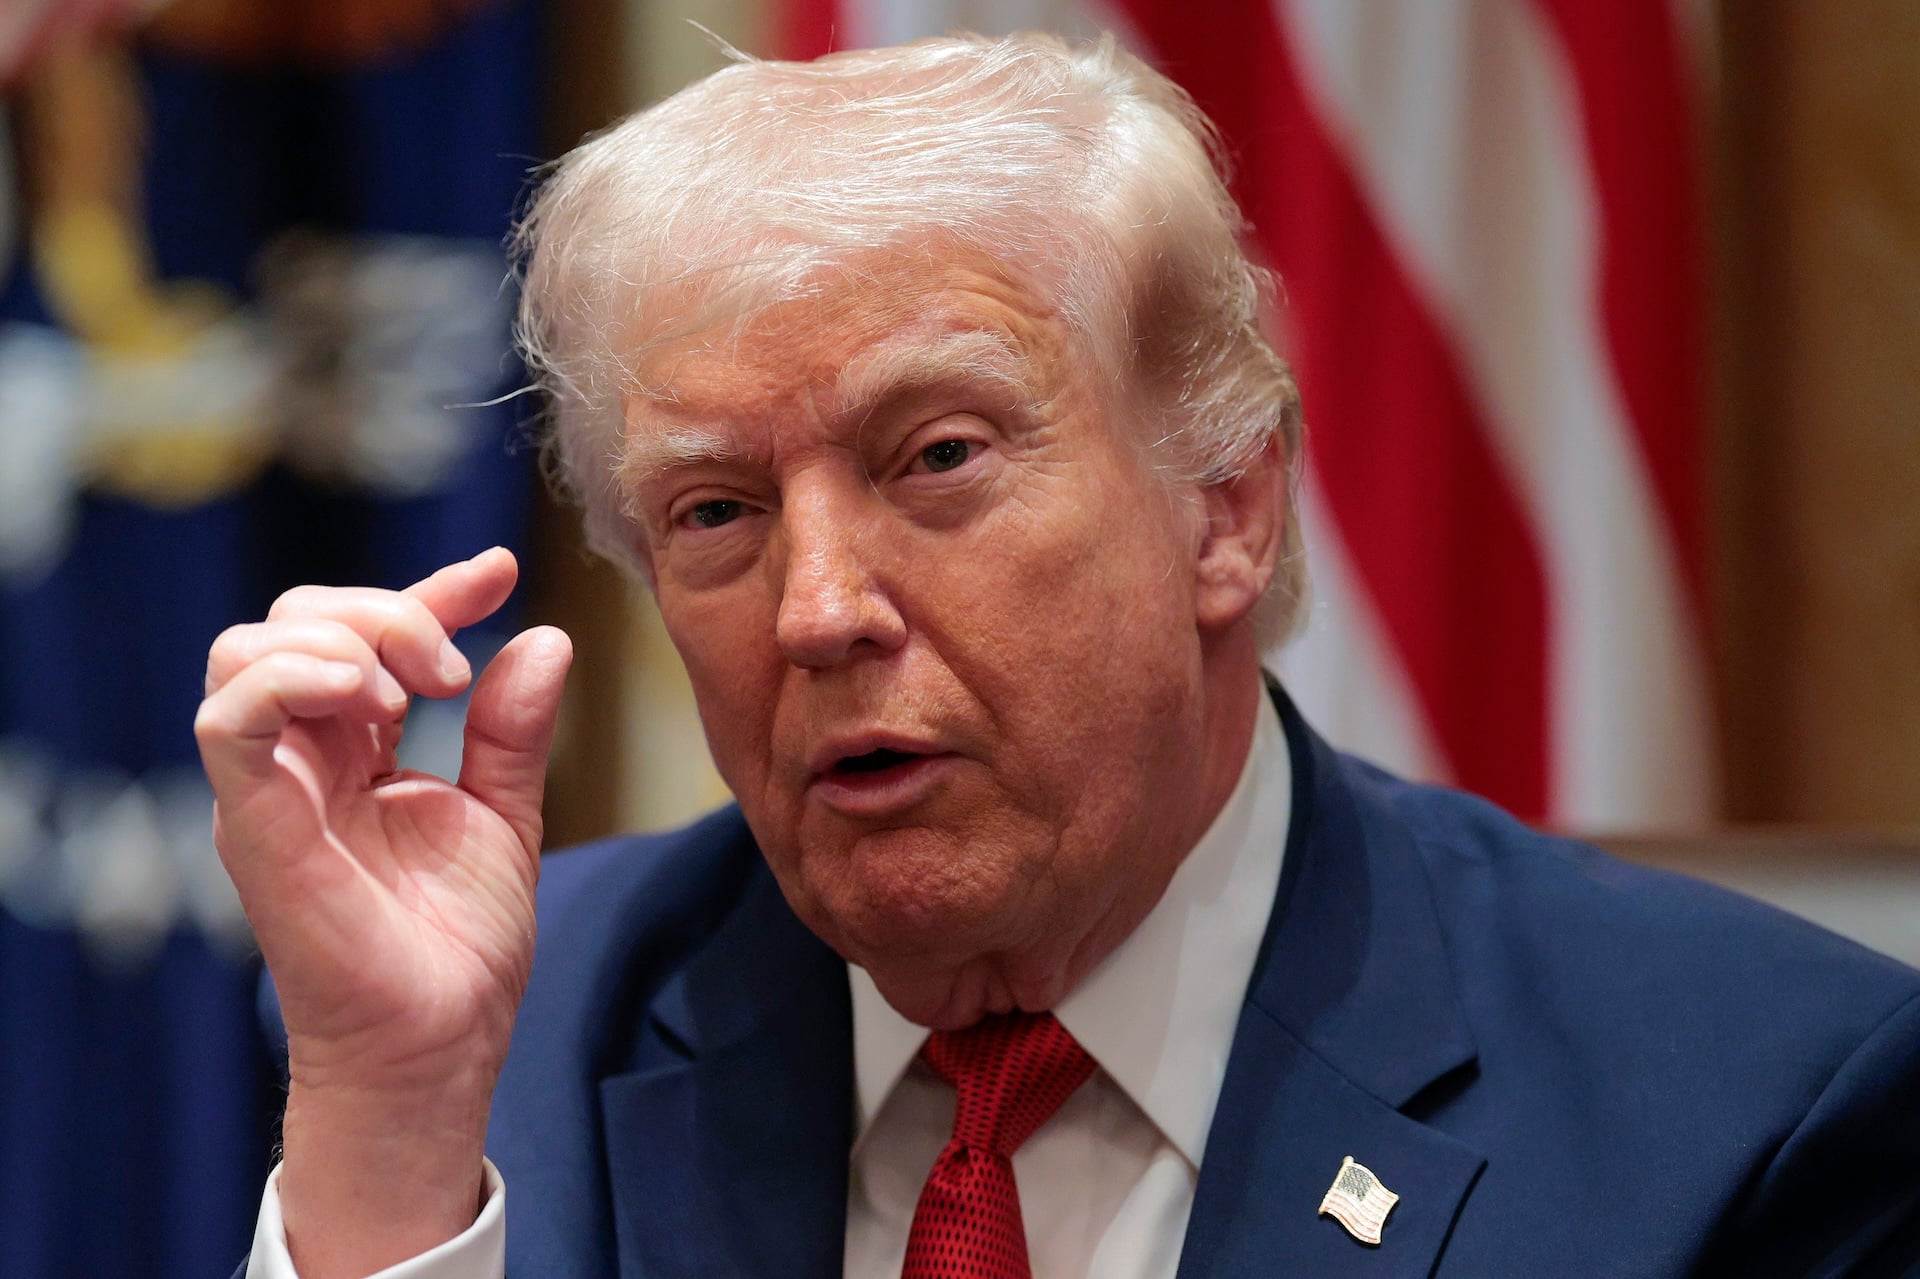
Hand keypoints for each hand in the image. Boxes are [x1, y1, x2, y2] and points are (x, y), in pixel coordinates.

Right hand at [195, 548, 571, 1275]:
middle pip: (295, 622)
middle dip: (384, 609)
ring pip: (246, 651)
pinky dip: (289, 679)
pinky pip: (228, 721)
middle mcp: (303, 760)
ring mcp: (271, 789)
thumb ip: (511, 728)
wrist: (442, 1041)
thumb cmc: (460, 946)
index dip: (431, 590)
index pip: (368, 636)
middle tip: (452, 665)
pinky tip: (368, 700)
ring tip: (411, 688)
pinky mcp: (255, 824)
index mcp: (356, 752)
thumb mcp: (503, 813)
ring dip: (338, 638)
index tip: (502, 571)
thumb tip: (545, 637)